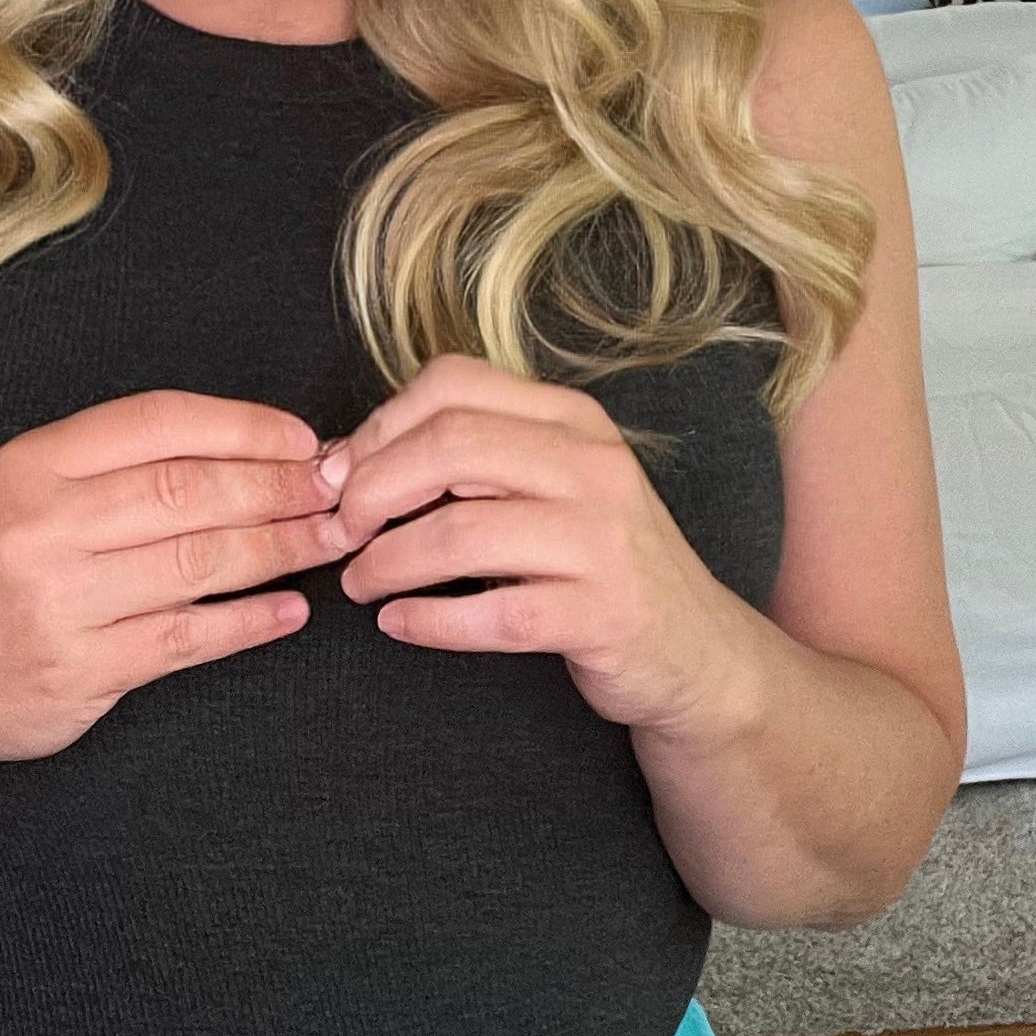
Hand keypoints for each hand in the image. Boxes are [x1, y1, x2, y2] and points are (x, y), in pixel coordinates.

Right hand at [0, 389, 340, 773]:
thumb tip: (256, 449)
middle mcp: (40, 526)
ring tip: (331, 541)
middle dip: (279, 489)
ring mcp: (57, 603)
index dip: (246, 427)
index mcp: (32, 464)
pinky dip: (248, 625)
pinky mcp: (79, 672)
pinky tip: (290, 612)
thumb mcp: (31, 493)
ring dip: (279, 551)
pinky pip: (187, 642)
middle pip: (188, 492)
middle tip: (339, 492)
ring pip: (196, 565)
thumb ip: (123, 469)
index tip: (306, 440)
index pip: (160, 423)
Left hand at [315, 353, 760, 739]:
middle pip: (450, 447)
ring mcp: (603, 540)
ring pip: (461, 533)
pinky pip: (492, 615)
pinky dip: (428, 621)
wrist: (695, 650)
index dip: (379, 427)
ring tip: (359, 583)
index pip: (454, 385)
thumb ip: (468, 462)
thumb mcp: (549, 486)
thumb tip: (347, 461)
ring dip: (386, 562)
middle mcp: (593, 466)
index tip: (342, 475)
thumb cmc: (599, 563)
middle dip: (372, 490)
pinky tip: (398, 623)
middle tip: (340, 531)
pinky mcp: (603, 614)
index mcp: (573, 419)